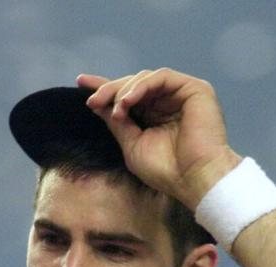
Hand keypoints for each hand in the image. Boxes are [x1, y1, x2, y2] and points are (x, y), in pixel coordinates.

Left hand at [78, 69, 241, 207]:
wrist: (195, 180)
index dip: (105, 87)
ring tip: (115, 109)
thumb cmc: (167, 171)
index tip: (81, 82)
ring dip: (124, 91)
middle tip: (92, 101)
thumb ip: (118, 123)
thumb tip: (97, 104)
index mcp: (156, 116)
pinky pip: (161, 77)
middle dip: (110, 90)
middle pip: (134, 84)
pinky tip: (127, 102)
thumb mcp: (132, 145)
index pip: (129, 96)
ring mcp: (182, 94)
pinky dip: (141, 87)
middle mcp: (170, 102)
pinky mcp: (195, 89)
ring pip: (145, 78)